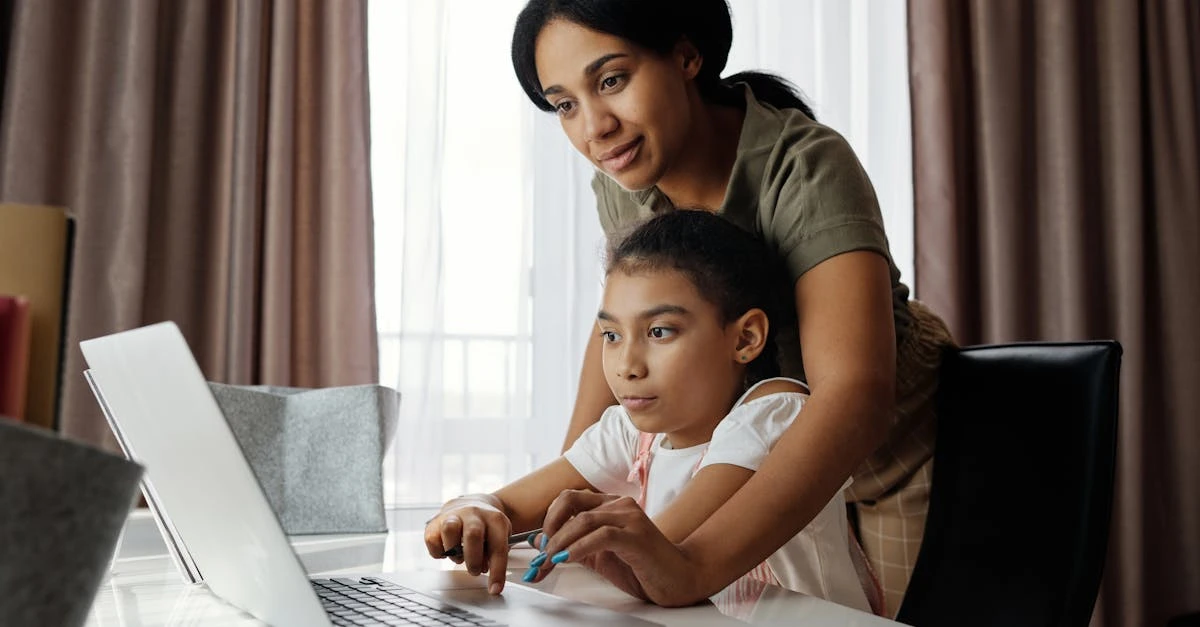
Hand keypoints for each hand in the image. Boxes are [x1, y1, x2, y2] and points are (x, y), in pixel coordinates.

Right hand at [423, 495, 511, 593]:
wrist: (473, 504)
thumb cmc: (487, 526)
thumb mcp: (499, 536)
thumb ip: (493, 554)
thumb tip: (484, 569)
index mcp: (494, 519)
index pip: (497, 547)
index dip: (497, 571)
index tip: (494, 589)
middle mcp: (473, 514)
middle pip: (473, 534)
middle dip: (473, 560)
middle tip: (475, 570)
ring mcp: (453, 516)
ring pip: (449, 530)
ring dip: (454, 552)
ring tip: (459, 557)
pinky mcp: (435, 522)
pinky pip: (432, 540)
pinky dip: (438, 552)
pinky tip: (447, 551)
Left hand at [522, 490, 703, 606]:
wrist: (678, 579)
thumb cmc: (642, 567)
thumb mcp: (599, 556)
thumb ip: (572, 545)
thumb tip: (539, 541)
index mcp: (610, 505)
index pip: (569, 498)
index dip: (549, 519)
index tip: (540, 545)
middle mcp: (620, 505)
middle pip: (571, 502)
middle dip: (549, 528)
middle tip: (541, 554)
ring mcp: (630, 518)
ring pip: (583, 519)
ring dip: (560, 543)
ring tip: (550, 561)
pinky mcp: (637, 536)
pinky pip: (601, 536)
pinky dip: (579, 548)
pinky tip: (568, 560)